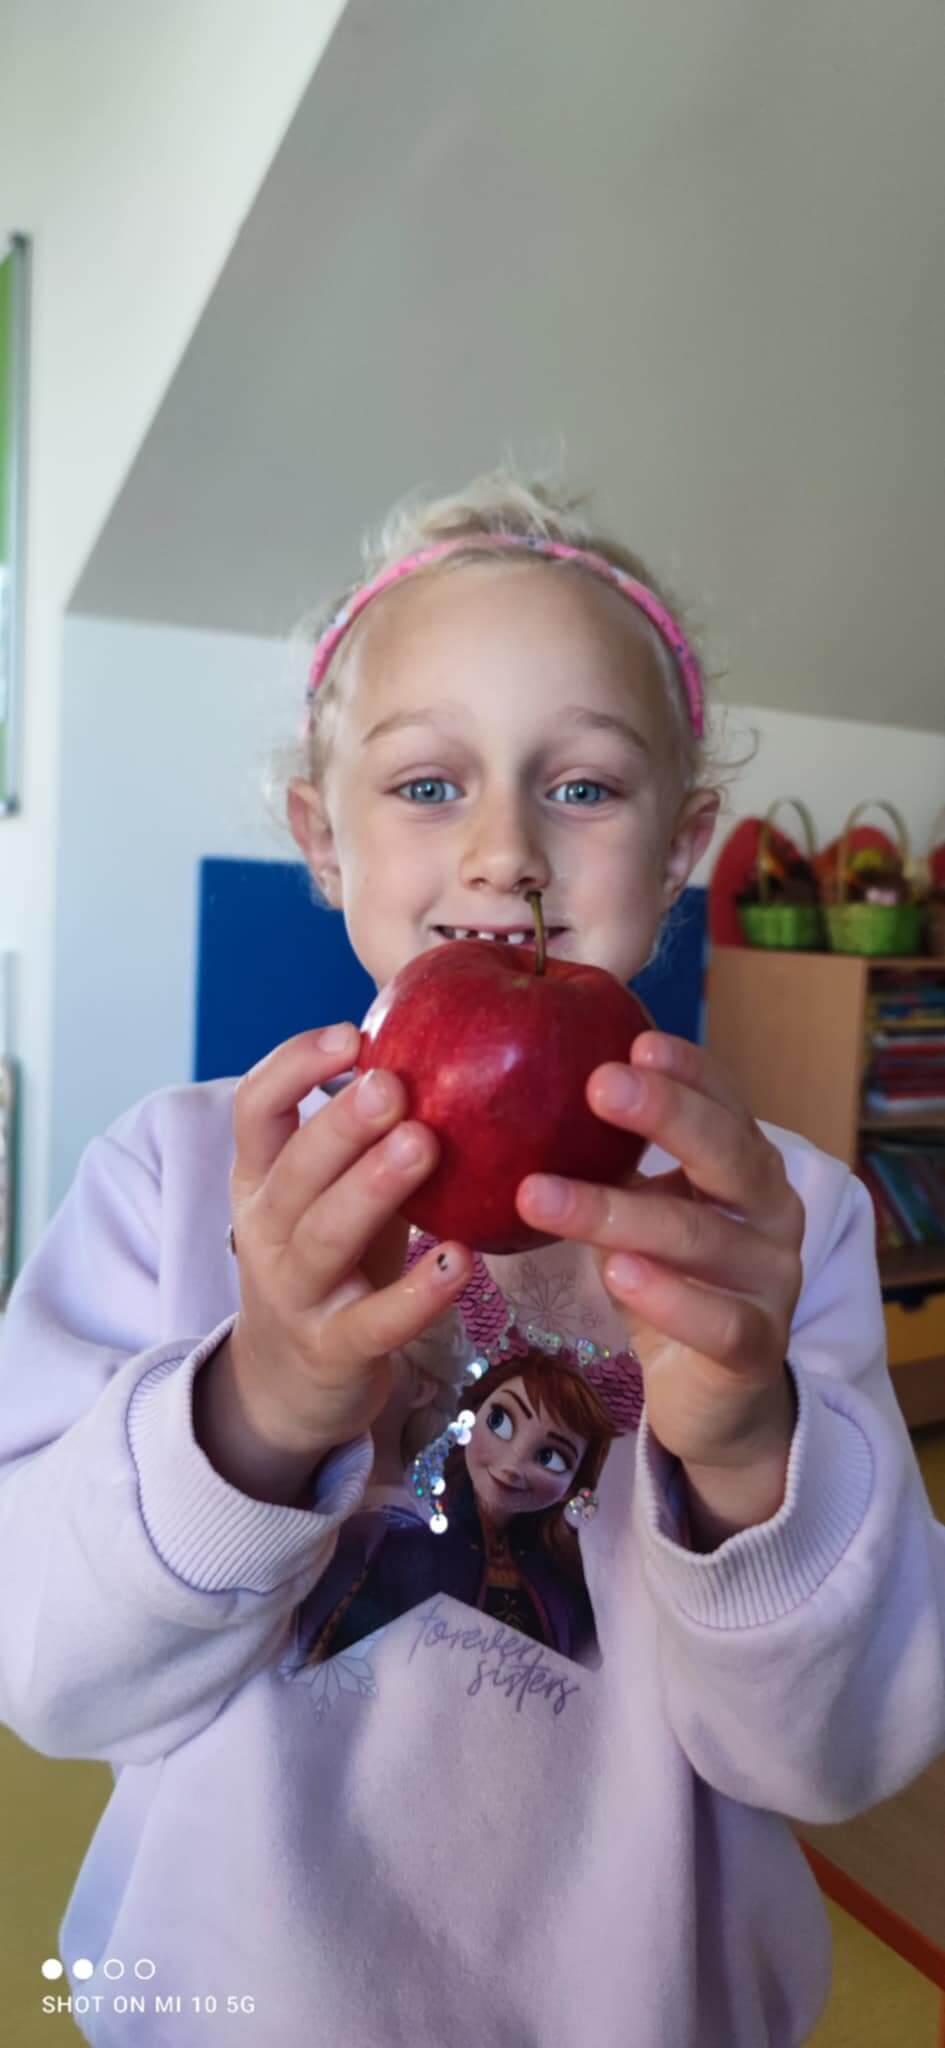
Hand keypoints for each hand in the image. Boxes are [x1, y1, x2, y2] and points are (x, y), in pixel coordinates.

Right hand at [225, 1025, 472, 1456]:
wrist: (283, 1384)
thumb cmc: (331, 1261)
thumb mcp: (328, 1192)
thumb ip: (366, 1133)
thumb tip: (438, 1039)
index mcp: (260, 1180)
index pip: (255, 1110)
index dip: (293, 1066)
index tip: (349, 1035)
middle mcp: (266, 1232)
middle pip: (294, 1169)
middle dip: (342, 1123)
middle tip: (394, 1084)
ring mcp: (297, 1293)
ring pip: (326, 1235)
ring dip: (374, 1186)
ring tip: (425, 1144)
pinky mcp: (334, 1349)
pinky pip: (375, 1322)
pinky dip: (418, 1294)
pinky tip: (460, 1262)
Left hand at [515, 1032, 803, 1489]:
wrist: (719, 1397)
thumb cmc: (667, 1283)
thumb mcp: (641, 1213)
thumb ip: (610, 1164)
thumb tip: (519, 1093)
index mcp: (747, 1170)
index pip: (727, 1104)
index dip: (688, 1071)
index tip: (634, 1042)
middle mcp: (772, 1216)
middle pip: (728, 1154)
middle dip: (665, 1114)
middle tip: (598, 1084)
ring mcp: (772, 1282)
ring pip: (701, 1237)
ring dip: (618, 1212)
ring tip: (543, 1195)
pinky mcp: (756, 1349)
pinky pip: (717, 1321)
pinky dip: (667, 1296)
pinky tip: (616, 1273)